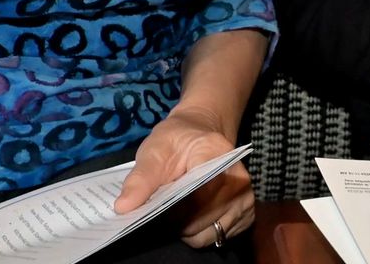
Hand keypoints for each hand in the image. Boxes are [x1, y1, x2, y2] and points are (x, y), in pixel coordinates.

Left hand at [114, 106, 251, 248]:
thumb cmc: (177, 140)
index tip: (156, 207)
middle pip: (203, 220)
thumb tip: (123, 207)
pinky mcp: (246, 212)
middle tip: (166, 206)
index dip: (173, 210)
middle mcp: (239, 179)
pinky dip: (201, 231)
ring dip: (189, 229)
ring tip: (179, 209)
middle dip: (178, 221)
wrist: (201, 133)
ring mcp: (246, 197)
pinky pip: (219, 236)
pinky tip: (193, 213)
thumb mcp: (154, 150)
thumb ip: (140, 179)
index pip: (197, 198)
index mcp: (217, 155)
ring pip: (210, 234)